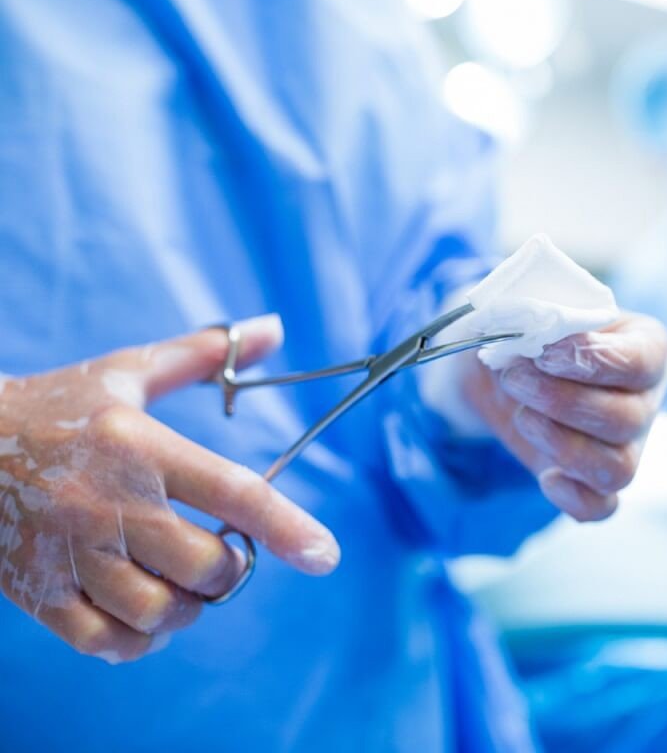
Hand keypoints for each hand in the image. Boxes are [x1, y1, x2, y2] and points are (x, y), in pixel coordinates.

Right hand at [0, 316, 339, 663]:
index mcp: (140, 447)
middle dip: (228, 571)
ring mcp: (70, 551)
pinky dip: (138, 640)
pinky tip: (140, 614)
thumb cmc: (56, 406)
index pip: (233, 492)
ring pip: (159, 611)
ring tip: (179, 586)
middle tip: (219, 556)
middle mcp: (109, 502)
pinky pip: (106, 641)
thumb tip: (273, 328)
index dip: (288, 528)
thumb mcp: (127, 370)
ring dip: (186, 609)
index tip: (325, 556)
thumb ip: (202, 354)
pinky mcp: (38, 591)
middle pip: (204, 566)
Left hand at [465, 313, 666, 520]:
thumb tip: (526, 330)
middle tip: (514, 377)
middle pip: (626, 419)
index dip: (592, 361)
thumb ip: (541, 311)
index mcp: (649, 348)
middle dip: (561, 401)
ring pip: (618, 469)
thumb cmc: (536, 328)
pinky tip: (545, 476)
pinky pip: (601, 508)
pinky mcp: (596, 483)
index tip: (544, 353)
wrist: (507, 367)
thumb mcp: (541, 305)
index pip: (642, 362)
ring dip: (561, 444)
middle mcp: (647, 401)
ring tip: (522, 415)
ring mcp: (628, 446)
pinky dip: (573, 499)